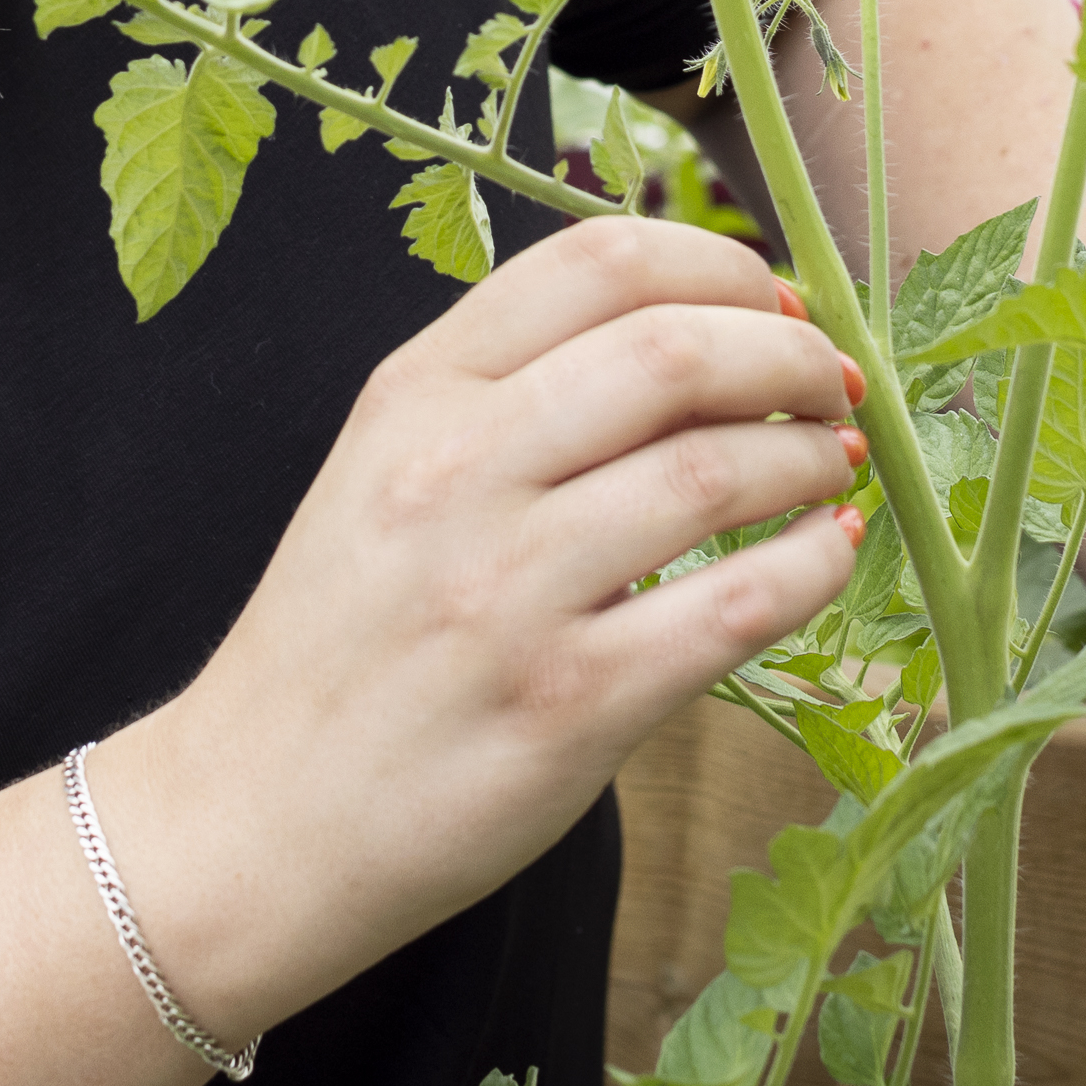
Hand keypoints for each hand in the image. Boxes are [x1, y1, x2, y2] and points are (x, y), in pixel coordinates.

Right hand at [113, 219, 862, 1043]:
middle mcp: (456, 473)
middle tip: (835, 380)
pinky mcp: (568, 706)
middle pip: (673, 350)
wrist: (250, 822)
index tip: (776, 297)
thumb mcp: (384, 471)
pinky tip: (831, 553)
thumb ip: (507, 392)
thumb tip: (693, 329)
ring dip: (809, 454)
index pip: (597, 262)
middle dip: (791, 350)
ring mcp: (510, 592)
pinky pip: (736, 608)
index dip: (720, 264)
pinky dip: (812, 565)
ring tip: (832, 463)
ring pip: (714, 470)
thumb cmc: (341, 643)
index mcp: (413, 395)